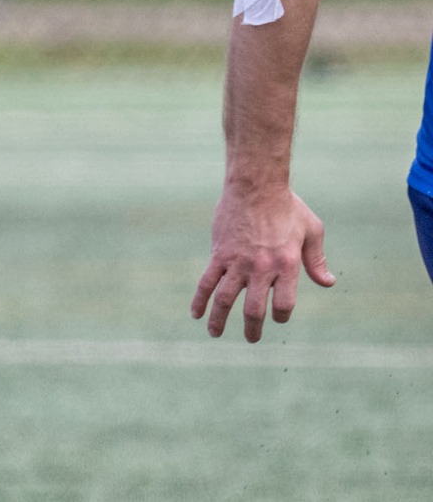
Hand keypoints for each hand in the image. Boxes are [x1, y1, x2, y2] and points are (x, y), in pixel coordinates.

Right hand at [190, 184, 334, 341]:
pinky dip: (199, 299)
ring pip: (225, 299)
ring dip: (219, 320)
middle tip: (252, 338)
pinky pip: (207, 280)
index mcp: (286, 265)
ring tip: (215, 333)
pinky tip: (195, 313)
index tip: (278, 317)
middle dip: (252, 328)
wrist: (255, 185)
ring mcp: (237, 262)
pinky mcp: (219, 254)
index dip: (282, 316)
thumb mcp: (311, 231)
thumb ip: (316, 260)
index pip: (284, 304)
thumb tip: (328, 283)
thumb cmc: (287, 206)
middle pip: (254, 308)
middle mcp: (261, 268)